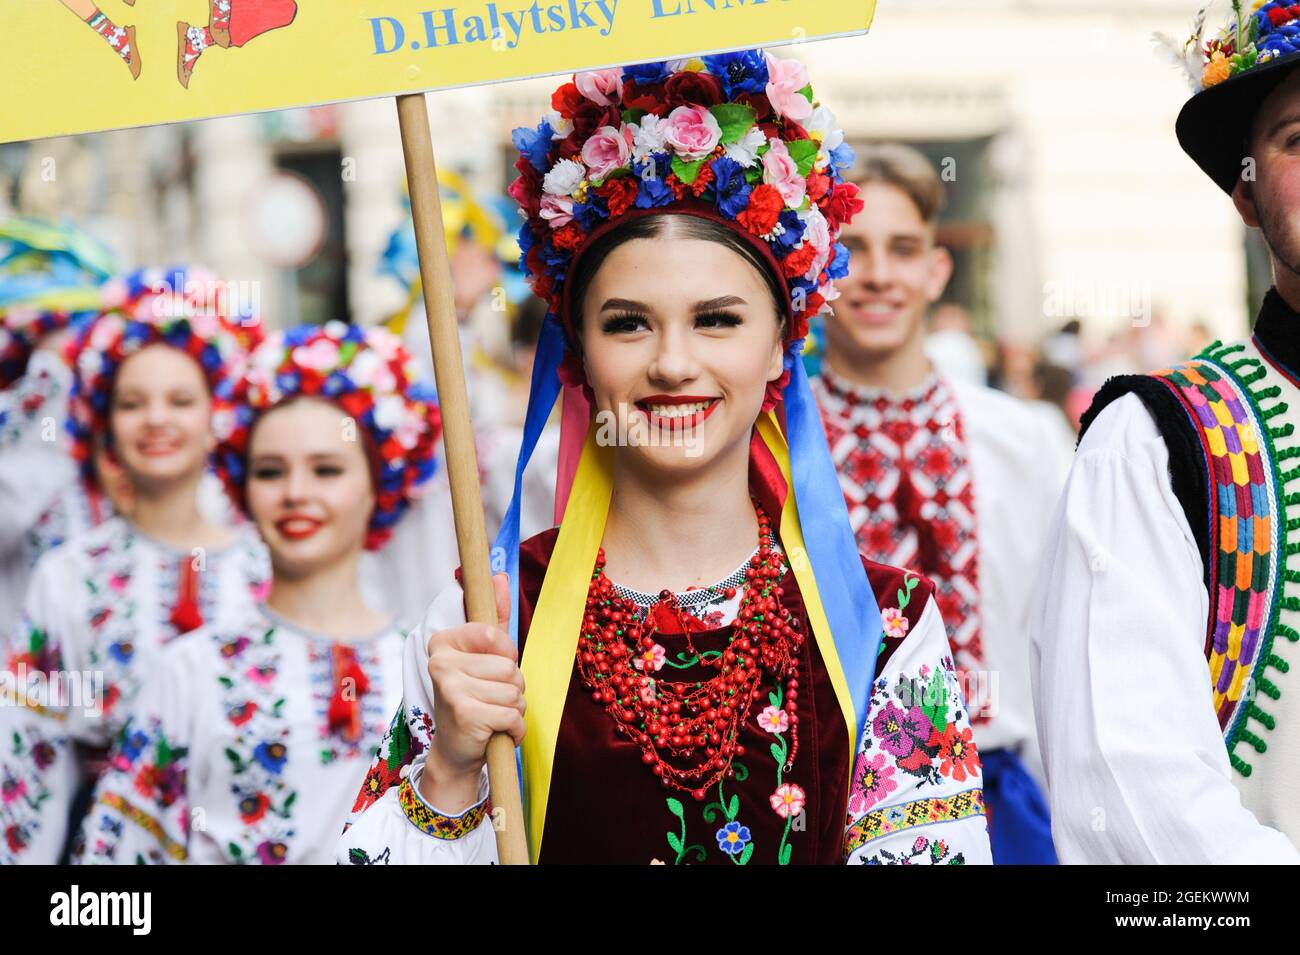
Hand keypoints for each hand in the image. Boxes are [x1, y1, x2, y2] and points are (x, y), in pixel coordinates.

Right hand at [420, 573, 523, 811]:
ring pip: (514, 691)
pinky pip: (514, 715)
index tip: (490, 671)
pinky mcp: (466, 714)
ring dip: (514, 709)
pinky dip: (514, 730)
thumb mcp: (483, 657)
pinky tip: (496, 734)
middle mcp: (441, 663)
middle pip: (510, 667)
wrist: (456, 751)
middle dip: (513, 688)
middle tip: (491, 701)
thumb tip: (500, 575)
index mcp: (443, 643)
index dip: (506, 656)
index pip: (495, 635)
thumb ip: (494, 618)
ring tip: (493, 716)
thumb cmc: (474, 698)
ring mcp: (451, 688)